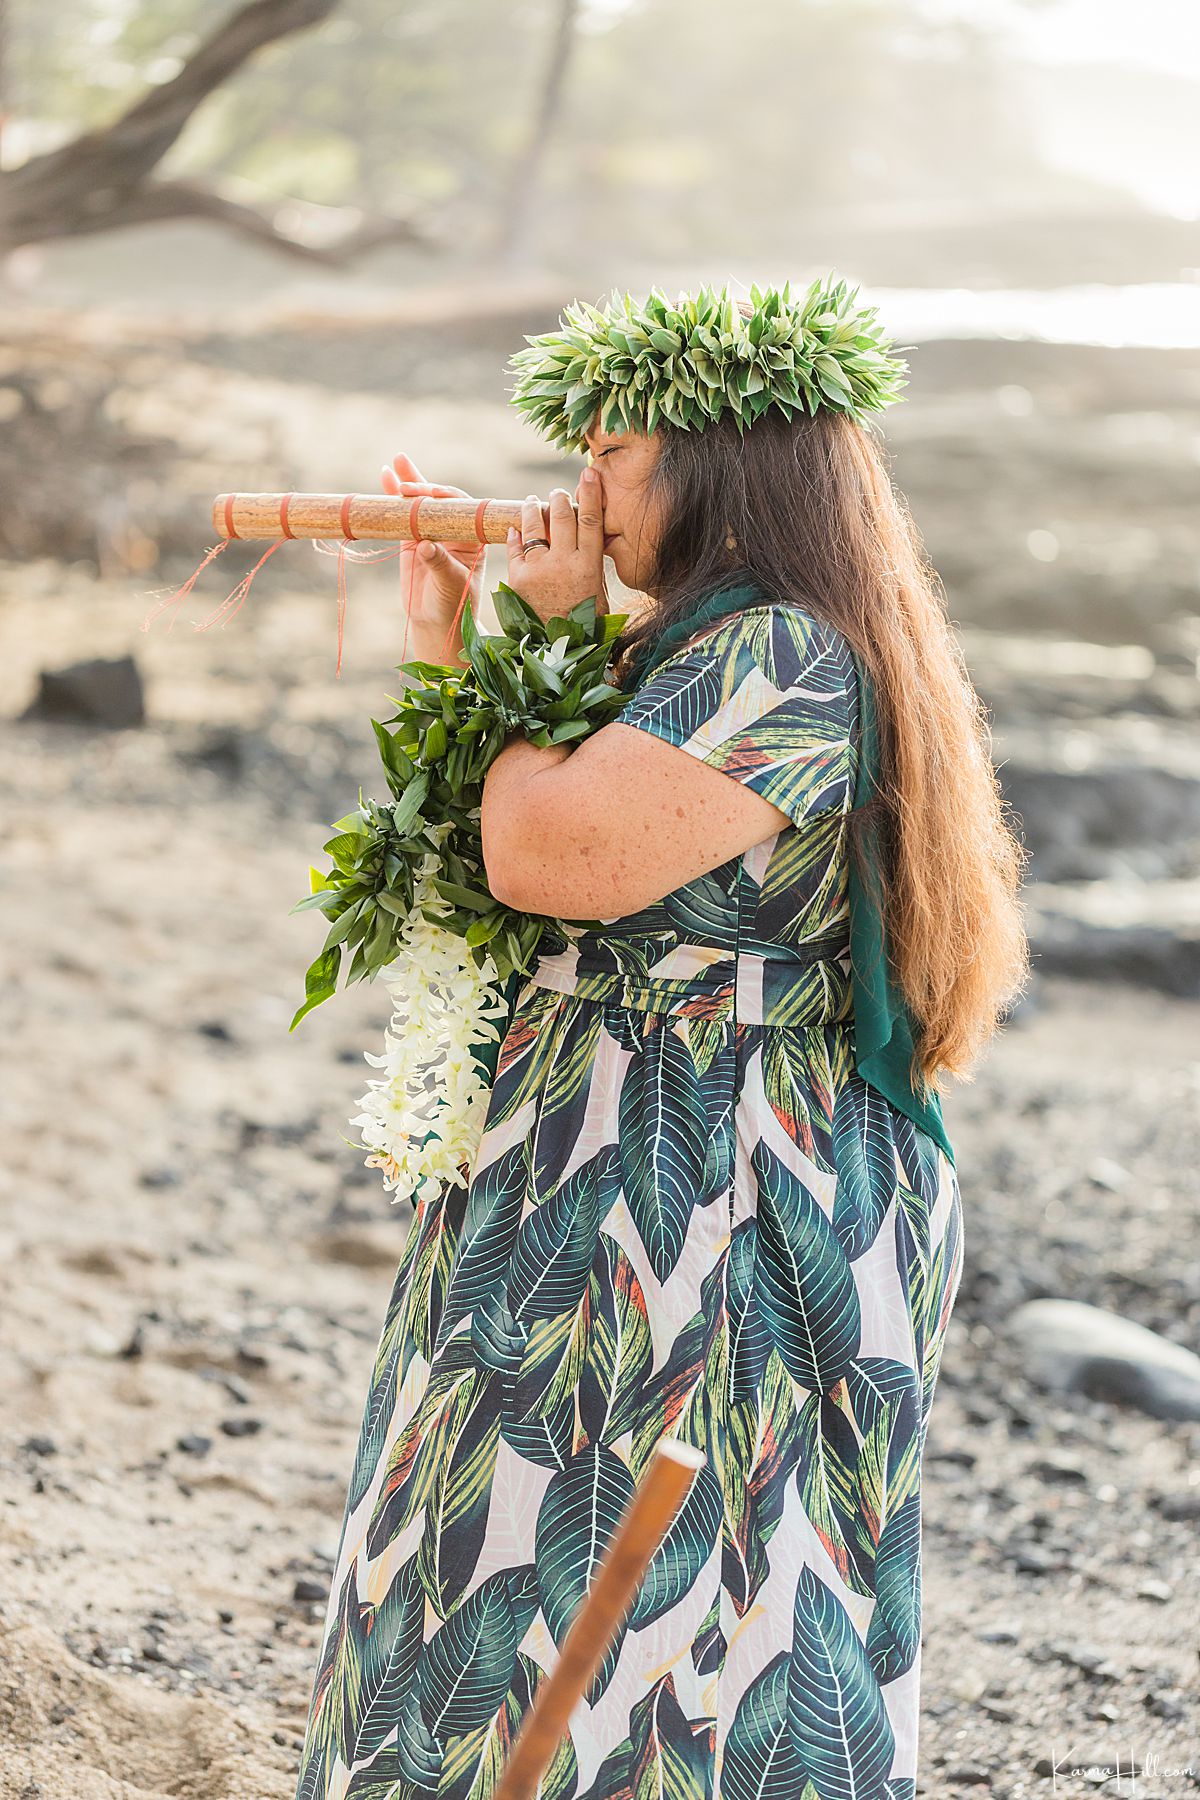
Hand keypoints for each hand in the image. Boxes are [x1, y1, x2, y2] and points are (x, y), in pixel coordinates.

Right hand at [382, 451, 485, 638]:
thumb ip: (440, 564)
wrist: (437, 624)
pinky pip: (403, 516)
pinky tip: (386, 478)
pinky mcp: (412, 541)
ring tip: (396, 460)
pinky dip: (393, 499)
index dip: (444, 497)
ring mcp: (431, 534)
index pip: (460, 508)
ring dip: (408, 482)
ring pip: (420, 503)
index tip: (428, 493)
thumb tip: (425, 545)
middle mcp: (453, 531)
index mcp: (472, 537)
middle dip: (423, 484)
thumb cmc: (455, 606)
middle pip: (438, 499)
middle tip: (405, 472)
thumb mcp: (452, 585)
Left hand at [505, 469, 607, 623]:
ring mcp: (538, 569)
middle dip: (558, 498)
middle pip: (561, 516)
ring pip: (534, 527)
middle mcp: (564, 563)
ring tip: (532, 502)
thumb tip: (592, 539)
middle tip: (556, 493)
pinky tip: (514, 529)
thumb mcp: (598, 594)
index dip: (590, 493)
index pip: (590, 519)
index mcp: (589, 566)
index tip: (588, 473)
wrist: (556, 652)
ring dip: (533, 510)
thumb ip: (592, 564)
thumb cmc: (584, 626)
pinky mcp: (517, 579)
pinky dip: (515, 536)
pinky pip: (515, 548)